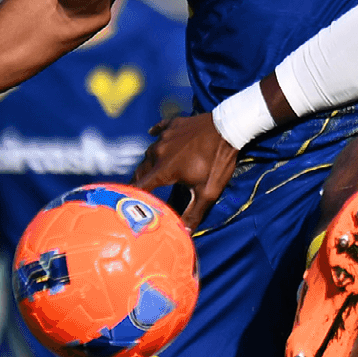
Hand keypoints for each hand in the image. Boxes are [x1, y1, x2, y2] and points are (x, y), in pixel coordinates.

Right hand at [131, 112, 236, 227]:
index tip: (129, 202)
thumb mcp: (208, 192)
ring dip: (149, 162)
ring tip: (152, 170)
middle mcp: (158, 152)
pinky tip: (153, 134)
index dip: (133, 196)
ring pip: (150, 152)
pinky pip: (159, 130)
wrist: (228, 128)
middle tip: (140, 191)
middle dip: (140, 181)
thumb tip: (184, 232)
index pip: (140, 186)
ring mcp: (165, 136)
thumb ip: (193, 213)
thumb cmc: (217, 162)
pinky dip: (156, 134)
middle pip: (141, 169)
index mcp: (163, 170)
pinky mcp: (173, 124)